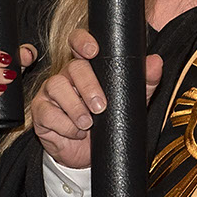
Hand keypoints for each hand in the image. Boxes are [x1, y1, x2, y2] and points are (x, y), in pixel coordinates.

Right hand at [30, 28, 162, 168]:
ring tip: (88, 124)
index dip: (82, 41)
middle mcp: (67, 75)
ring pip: (57, 87)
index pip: (78, 43)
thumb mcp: (130, 102)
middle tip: (101, 107)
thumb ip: (144, 82)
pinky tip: (76, 132)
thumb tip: (155, 62)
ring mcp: (51, 93)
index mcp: (87, 68)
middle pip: (73, 67)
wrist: (90, 155)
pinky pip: (47, 113)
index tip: (93, 50)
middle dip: (88, 86)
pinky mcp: (41, 112)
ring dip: (75, 107)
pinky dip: (64, 125)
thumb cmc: (108, 122)